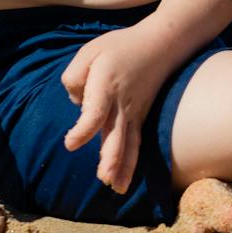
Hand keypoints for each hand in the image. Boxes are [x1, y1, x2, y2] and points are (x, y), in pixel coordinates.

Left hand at [60, 26, 173, 194]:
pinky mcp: (141, 117)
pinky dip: (131, 164)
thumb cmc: (121, 46)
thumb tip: (76, 103)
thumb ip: (73, 77)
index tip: (70, 143)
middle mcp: (122, 103)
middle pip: (117, 133)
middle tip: (104, 178)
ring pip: (129, 143)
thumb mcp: (89, 51)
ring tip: (116, 189)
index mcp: (106, 85)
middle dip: (111, 157)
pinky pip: (135, 143)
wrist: (161, 43)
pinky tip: (123, 183)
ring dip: (122, 167)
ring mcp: (135, 112)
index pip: (95, 112)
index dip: (83, 130)